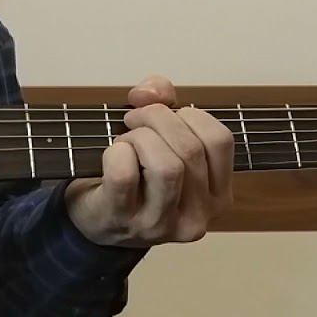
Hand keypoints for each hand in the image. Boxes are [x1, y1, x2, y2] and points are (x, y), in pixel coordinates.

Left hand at [64, 76, 233, 247]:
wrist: (96, 218)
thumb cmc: (135, 173)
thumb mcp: (159, 135)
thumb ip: (162, 100)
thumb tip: (150, 92)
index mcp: (217, 194)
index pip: (220, 140)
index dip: (190, 114)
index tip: (164, 113)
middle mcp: (197, 215)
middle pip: (190, 149)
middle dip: (156, 119)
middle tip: (133, 121)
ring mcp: (160, 224)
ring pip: (165, 165)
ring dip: (139, 138)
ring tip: (125, 141)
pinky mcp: (123, 221)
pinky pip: (125, 175)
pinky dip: (116, 153)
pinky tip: (112, 155)